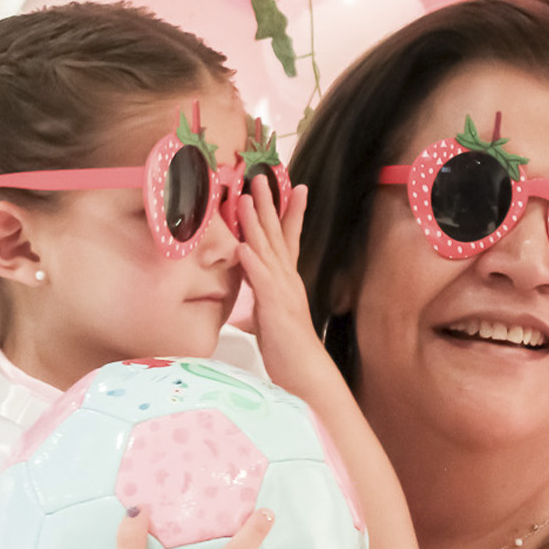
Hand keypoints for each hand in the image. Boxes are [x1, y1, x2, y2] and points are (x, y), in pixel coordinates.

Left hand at [236, 177, 330, 398]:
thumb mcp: (271, 317)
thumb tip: (251, 292)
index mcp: (285, 280)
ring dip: (256, 224)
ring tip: (245, 199)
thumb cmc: (288, 349)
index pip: (287, 239)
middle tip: (261, 176)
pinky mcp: (276, 308)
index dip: (288, 212)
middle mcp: (287, 279)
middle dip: (269, 204)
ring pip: (267, 250)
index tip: (291, 186)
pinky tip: (242, 246)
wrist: (305, 373)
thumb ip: (263, 299)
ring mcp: (282, 291)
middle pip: (276, 235)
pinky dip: (253, 262)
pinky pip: (262, 281)